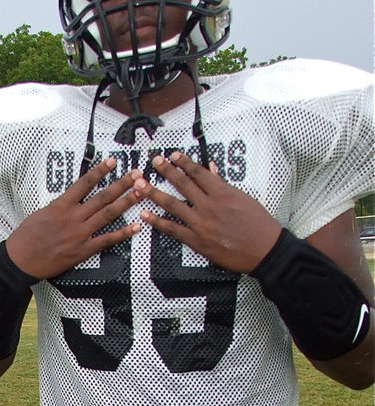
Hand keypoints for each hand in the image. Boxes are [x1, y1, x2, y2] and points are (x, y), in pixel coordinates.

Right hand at [6, 157, 140, 278]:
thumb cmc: (27, 236)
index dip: (100, 171)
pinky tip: (136, 226)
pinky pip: (106, 240)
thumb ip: (60, 205)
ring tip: (141, 193)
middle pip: (102, 197)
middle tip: (137, 175)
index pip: (84, 183)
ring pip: (107, 215)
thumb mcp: (41, 212)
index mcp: (61, 205)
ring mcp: (79, 234)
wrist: (20, 260)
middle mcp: (72, 217)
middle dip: (121, 184)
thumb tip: (73, 198)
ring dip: (126, 202)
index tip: (112, 161)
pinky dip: (122, 233)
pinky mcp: (82, 251)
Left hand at [134, 152, 281, 272]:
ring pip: (173, 205)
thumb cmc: (258, 224)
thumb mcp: (244, 198)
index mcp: (223, 192)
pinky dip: (158, 221)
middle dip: (166, 171)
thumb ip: (224, 184)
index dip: (183, 163)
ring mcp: (201, 223)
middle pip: (183, 185)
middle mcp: (210, 205)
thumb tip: (210, 169)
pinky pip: (173, 229)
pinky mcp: (197, 241)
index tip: (172, 155)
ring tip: (140, 185)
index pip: (198, 173)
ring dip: (154, 193)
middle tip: (154, 162)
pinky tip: (145, 214)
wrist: (264, 249)